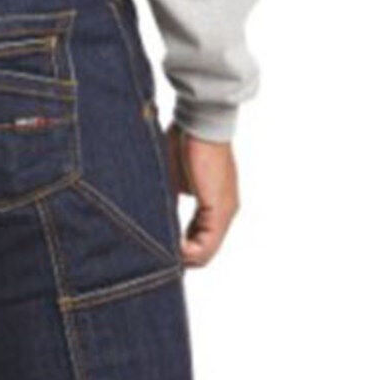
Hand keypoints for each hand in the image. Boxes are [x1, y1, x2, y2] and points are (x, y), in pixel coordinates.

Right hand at [165, 128, 240, 265]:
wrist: (200, 122)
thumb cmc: (183, 144)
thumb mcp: (171, 183)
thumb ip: (167, 206)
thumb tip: (153, 226)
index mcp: (215, 206)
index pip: (199, 241)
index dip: (177, 249)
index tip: (157, 246)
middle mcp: (225, 212)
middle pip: (202, 252)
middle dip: (178, 257)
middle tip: (155, 255)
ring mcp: (225, 212)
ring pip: (205, 253)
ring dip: (181, 257)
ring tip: (159, 251)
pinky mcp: (220, 209)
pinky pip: (205, 246)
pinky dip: (186, 252)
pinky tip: (169, 246)